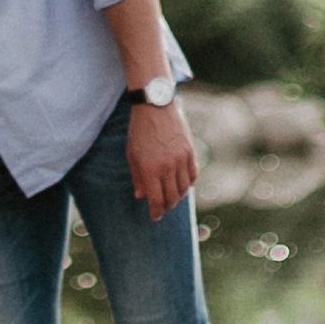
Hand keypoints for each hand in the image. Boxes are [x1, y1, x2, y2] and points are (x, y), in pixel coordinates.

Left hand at [127, 97, 197, 217]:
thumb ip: (137, 177)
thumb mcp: (132, 154)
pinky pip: (193, 174)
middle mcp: (167, 167)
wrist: (156, 106)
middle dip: (167, 207)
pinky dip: (188, 183)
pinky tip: (183, 185)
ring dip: (178, 197)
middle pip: (172, 197)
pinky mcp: (190, 151)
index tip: (155, 217)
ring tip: (172, 198)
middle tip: (163, 209)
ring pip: (184, 188)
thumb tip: (141, 196)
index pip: (157, 200)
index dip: (156, 212)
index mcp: (150, 169)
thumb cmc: (139, 130)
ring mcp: (181, 159)